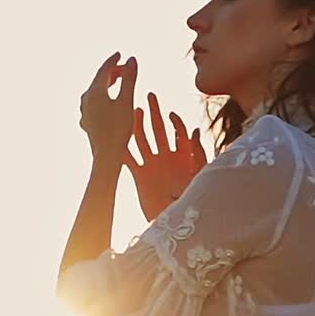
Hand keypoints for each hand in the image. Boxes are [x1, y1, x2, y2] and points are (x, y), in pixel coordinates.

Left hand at [79, 51, 136, 165]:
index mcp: (94, 91)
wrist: (106, 157)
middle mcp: (86, 100)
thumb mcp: (127, 102)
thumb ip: (129, 79)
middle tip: (124, 69)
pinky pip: (94, 105)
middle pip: (98, 80)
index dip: (113, 61)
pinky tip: (108, 104)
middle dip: (112, 73)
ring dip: (107, 86)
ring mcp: (84, 112)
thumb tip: (132, 59)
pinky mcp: (87, 123)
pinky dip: (104, 99)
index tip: (120, 54)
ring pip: (95, 93)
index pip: (104, 70)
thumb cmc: (118, 130)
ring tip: (117, 83)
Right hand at [124, 91, 207, 221]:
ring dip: (138, 124)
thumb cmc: (192, 199)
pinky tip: (116, 136)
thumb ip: (197, 151)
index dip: (175, 121)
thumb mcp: (198, 173)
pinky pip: (129, 158)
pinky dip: (122, 147)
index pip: (178, 132)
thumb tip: (194, 128)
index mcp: (181, 156)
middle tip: (150, 96)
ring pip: (142, 139)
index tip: (170, 113)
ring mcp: (151, 165)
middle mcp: (165, 158)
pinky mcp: (139, 175)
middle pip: (159, 130)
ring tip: (134, 110)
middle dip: (155, 113)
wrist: (176, 220)